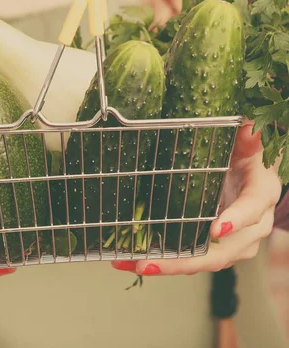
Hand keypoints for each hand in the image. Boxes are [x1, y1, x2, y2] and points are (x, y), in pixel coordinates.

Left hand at [111, 120, 282, 276]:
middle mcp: (252, 226)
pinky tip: (137, 261)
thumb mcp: (248, 142)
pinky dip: (167, 262)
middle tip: (149, 261)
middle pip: (223, 251)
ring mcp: (235, 241)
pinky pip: (194, 258)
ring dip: (170, 266)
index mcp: (261, 195)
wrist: (254, 174)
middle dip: (185, 260)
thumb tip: (248, 129)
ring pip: (205, 261)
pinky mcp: (218, 247)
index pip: (252, 209)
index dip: (236, 220)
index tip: (216, 228)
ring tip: (136, 264)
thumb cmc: (248, 156)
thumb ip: (247, 137)